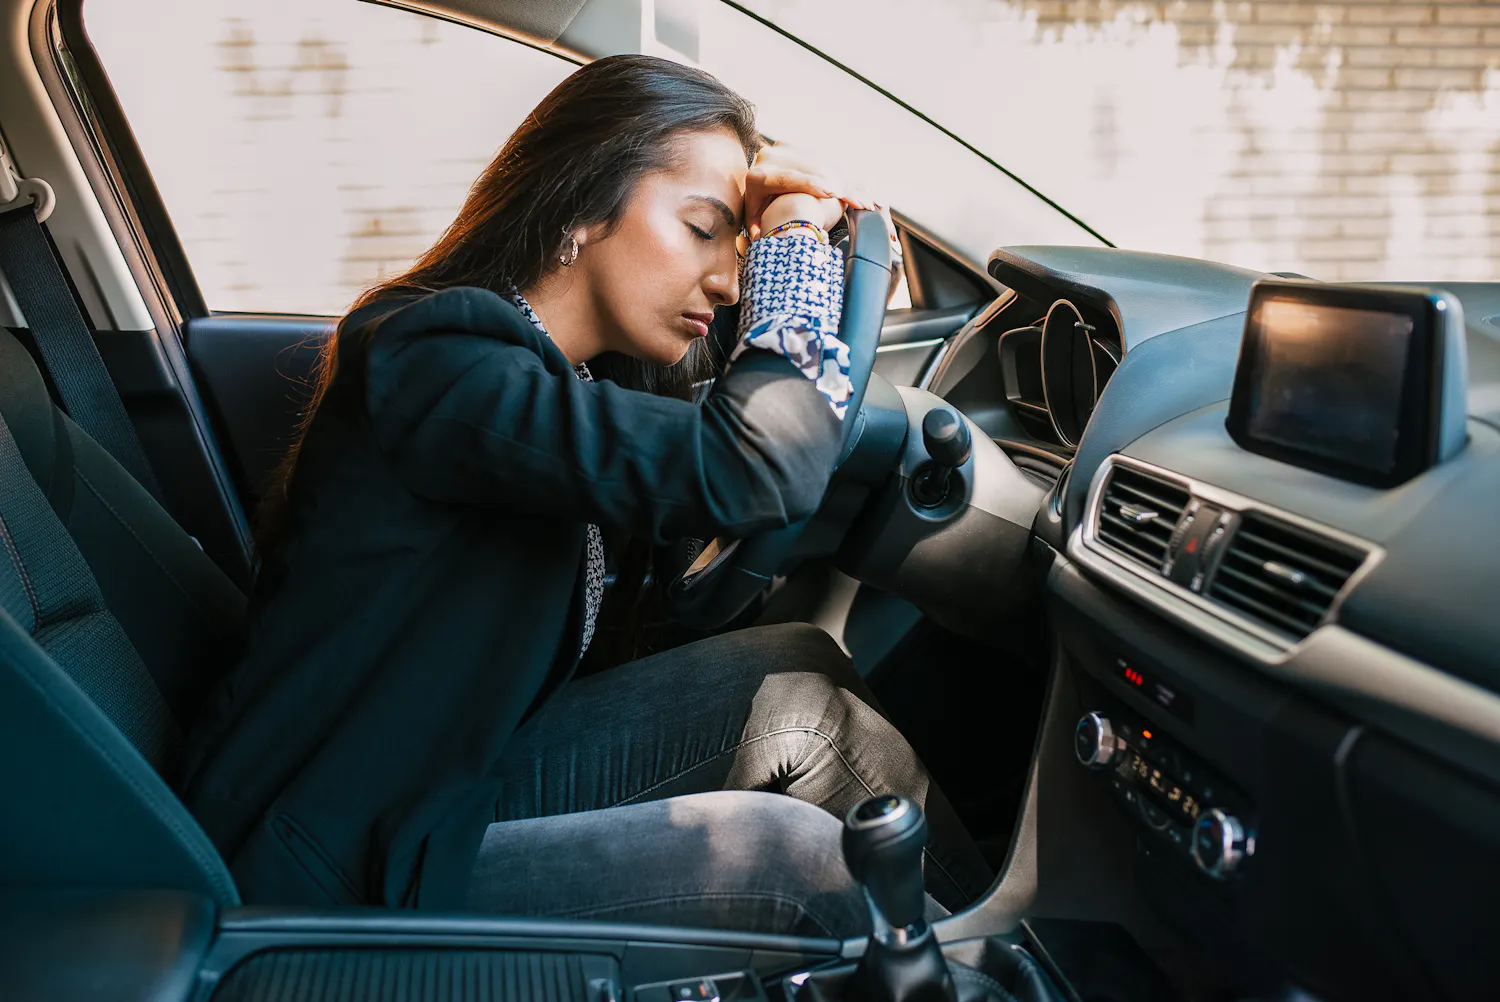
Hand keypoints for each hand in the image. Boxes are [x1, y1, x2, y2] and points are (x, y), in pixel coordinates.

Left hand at [743, 143, 872, 238]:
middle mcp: (771, 156)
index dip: (814, 185)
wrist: (755, 187)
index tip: (836, 194)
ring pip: (825, 163)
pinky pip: (827, 159)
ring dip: (849, 182)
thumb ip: (759, 232)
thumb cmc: (759, 213)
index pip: (790, 179)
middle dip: (841, 186)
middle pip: (814, 170)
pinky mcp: (799, 145)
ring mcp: (785, 148)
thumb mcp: (755, 222)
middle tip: (864, 203)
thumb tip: (761, 239)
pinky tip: (861, 189)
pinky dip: (845, 175)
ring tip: (867, 200)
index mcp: (758, 177)